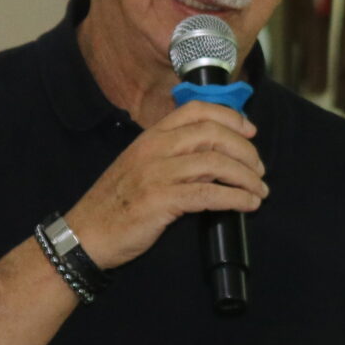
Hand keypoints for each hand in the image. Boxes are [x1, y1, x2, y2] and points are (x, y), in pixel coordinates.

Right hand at [64, 101, 263, 268]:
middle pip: (213, 134)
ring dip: (246, 177)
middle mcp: (155, 148)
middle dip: (245, 151)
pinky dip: (236, 198)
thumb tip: (217, 158)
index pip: (196, 110)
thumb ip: (175, 157)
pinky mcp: (161, 200)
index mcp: (151, 136)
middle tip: (258, 170)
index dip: (230, 117)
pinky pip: (209, 195)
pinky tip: (248, 204)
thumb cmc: (117, 203)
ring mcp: (157, 173)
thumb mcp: (143, 167)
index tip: (250, 132)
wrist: (86, 233)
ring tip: (259, 191)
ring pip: (216, 164)